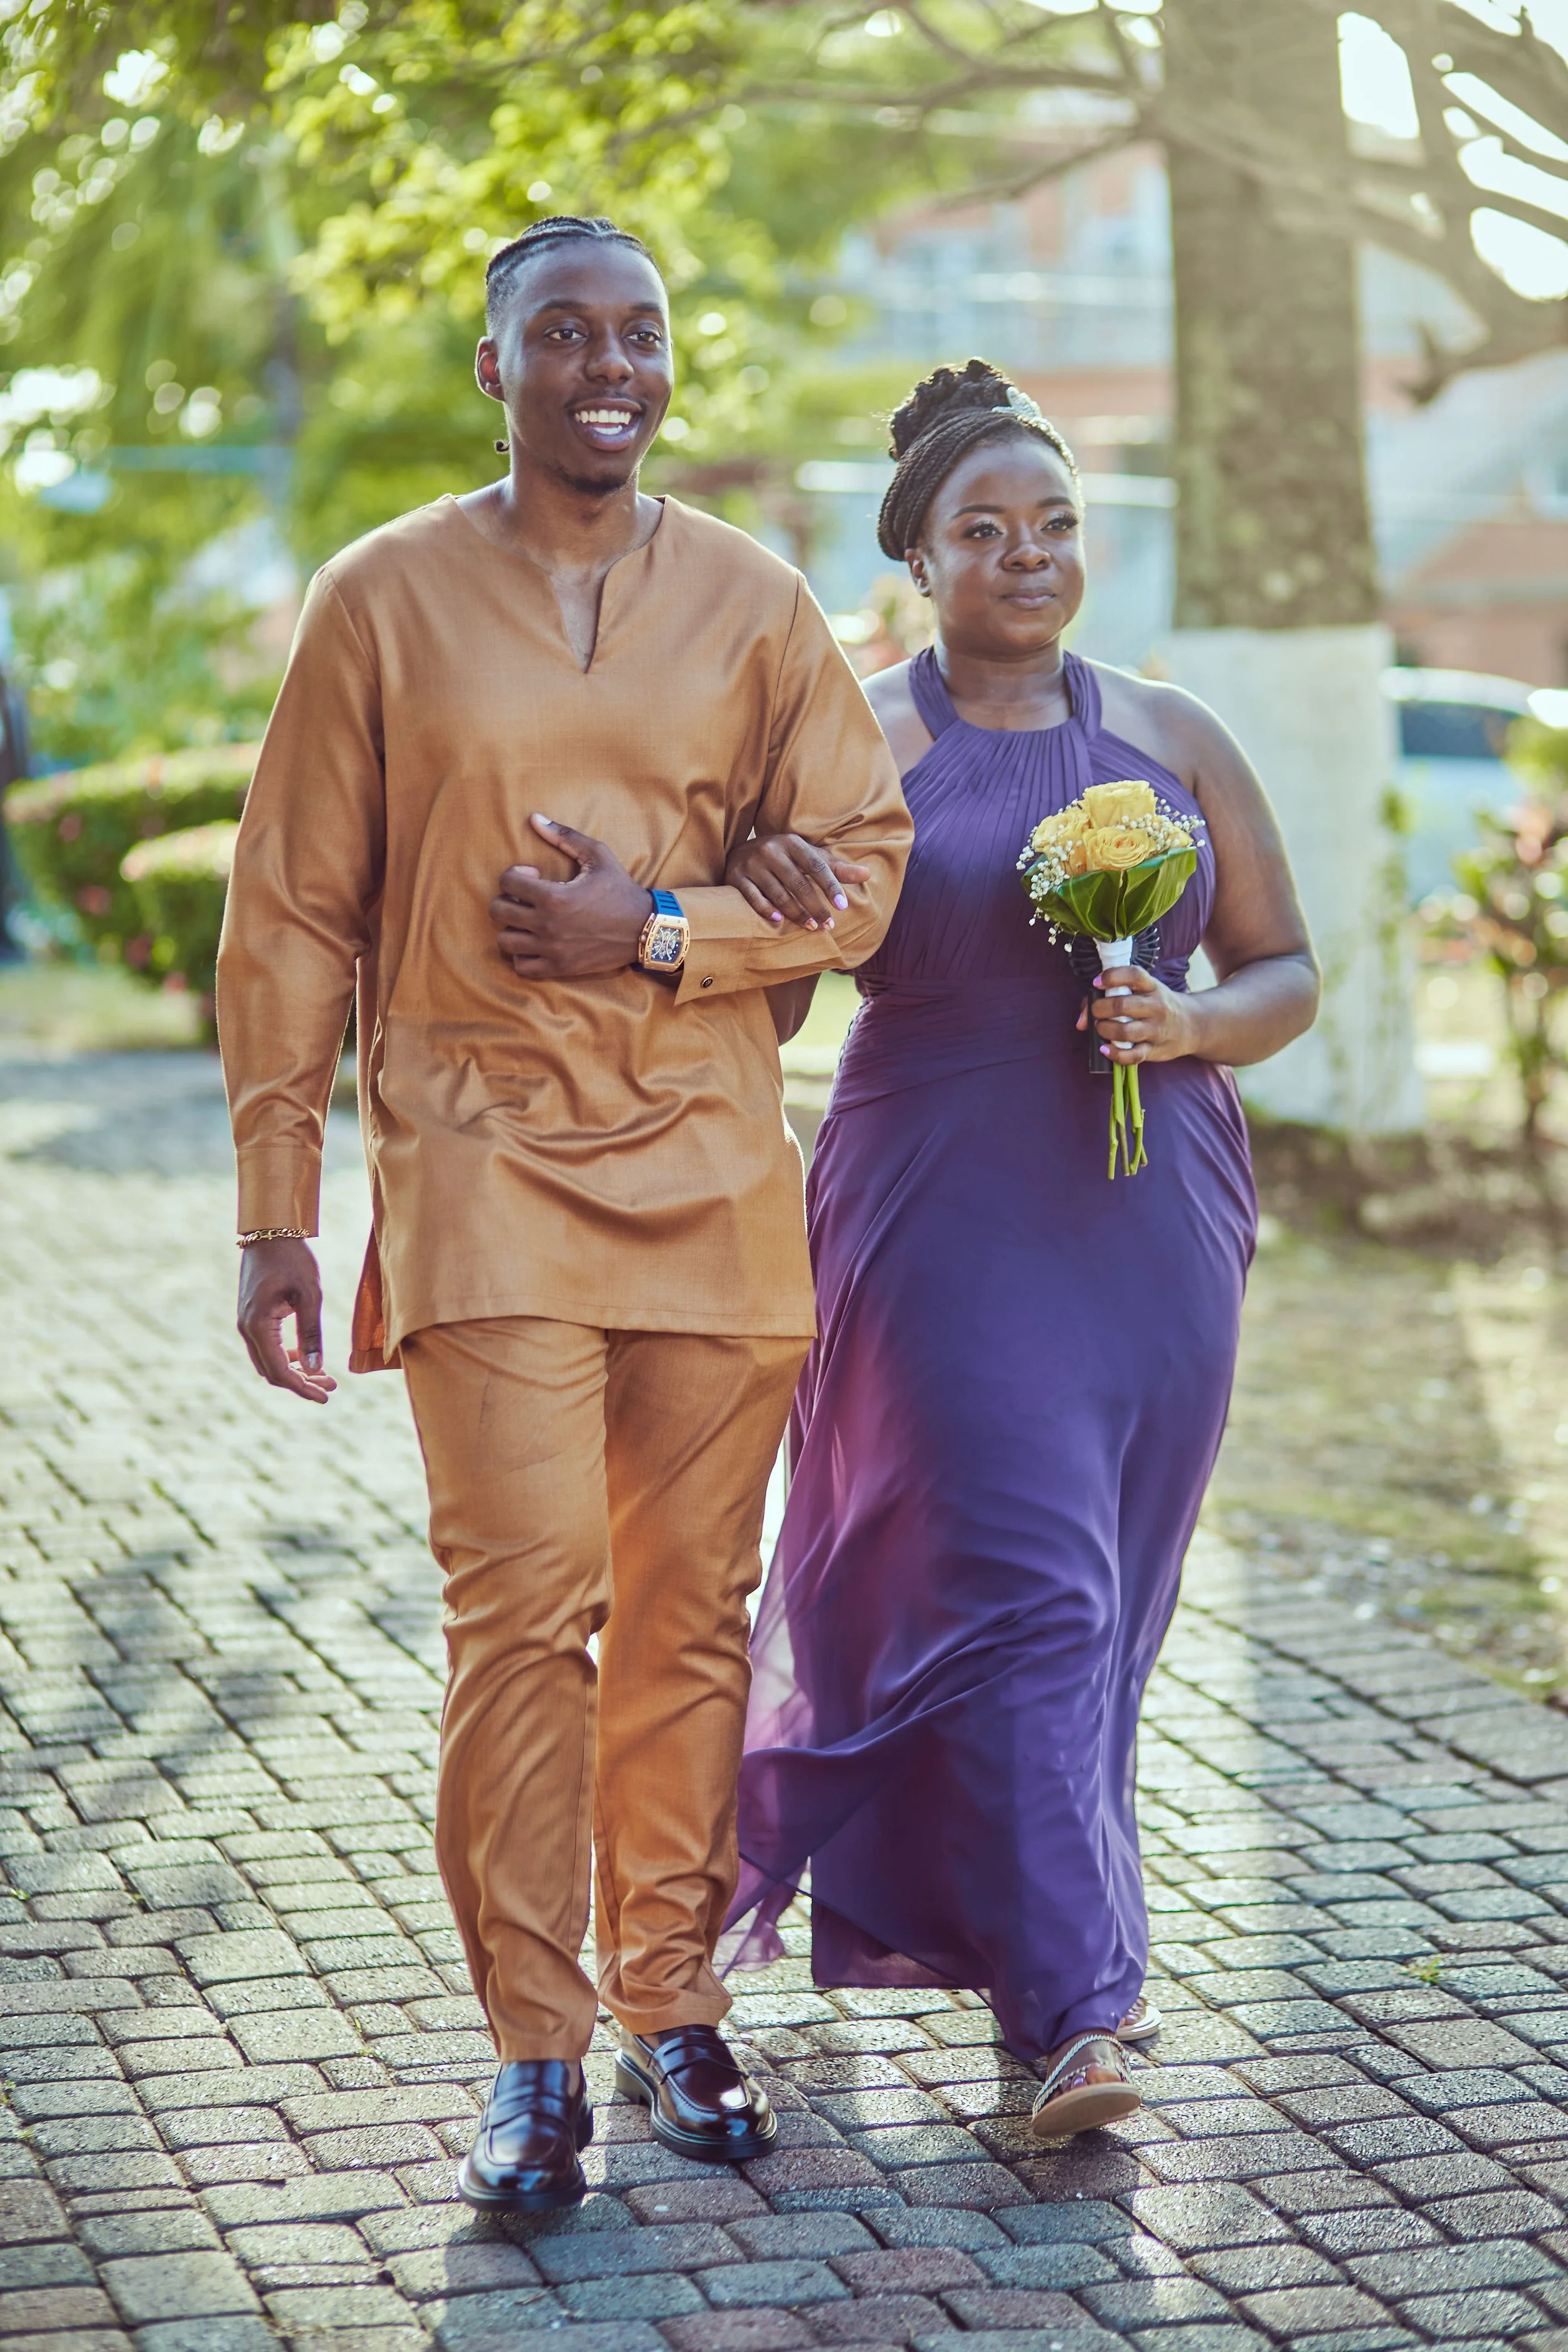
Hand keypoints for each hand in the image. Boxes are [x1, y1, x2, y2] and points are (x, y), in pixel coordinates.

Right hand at [237, 1237, 335, 1403]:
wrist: (269, 1231)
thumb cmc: (292, 1258)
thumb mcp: (309, 1295)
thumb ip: (311, 1333)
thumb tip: (316, 1368)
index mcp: (257, 1326)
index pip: (279, 1371)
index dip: (302, 1388)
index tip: (326, 1396)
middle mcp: (246, 1328)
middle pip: (271, 1371)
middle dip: (301, 1383)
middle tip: (331, 1386)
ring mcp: (246, 1323)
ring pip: (268, 1361)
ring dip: (294, 1371)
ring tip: (324, 1376)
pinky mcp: (252, 1316)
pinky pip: (266, 1347)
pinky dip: (285, 1357)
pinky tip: (305, 1356)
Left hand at [490, 815, 651, 977]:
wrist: (645, 928)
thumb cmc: (620, 889)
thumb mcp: (597, 855)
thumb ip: (564, 836)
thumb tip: (533, 818)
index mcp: (554, 896)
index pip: (506, 882)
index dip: (514, 874)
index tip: (533, 876)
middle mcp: (548, 925)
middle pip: (498, 911)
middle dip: (507, 899)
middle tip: (526, 898)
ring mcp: (552, 949)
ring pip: (505, 941)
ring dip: (512, 928)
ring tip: (528, 922)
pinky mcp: (559, 967)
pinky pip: (521, 967)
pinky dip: (521, 955)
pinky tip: (535, 943)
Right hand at [726, 833, 871, 929]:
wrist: (740, 852)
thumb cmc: (784, 858)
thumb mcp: (808, 858)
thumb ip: (836, 868)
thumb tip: (867, 874)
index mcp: (792, 843)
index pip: (816, 866)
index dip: (831, 886)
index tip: (843, 906)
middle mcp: (771, 850)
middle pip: (798, 883)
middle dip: (815, 906)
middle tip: (829, 925)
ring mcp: (751, 864)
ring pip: (777, 893)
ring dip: (795, 913)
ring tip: (811, 927)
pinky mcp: (735, 877)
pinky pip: (752, 897)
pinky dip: (765, 910)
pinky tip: (777, 921)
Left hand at [1076, 964, 1195, 1064]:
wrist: (1191, 1025)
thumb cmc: (1156, 1006)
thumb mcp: (1142, 993)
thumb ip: (1109, 998)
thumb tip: (1081, 1021)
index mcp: (1152, 987)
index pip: (1134, 975)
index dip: (1112, 976)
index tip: (1097, 982)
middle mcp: (1157, 1006)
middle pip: (1123, 1005)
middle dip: (1101, 1008)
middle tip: (1096, 1011)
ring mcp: (1157, 1029)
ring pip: (1126, 1032)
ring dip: (1105, 1030)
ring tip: (1101, 1029)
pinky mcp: (1155, 1050)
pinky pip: (1133, 1056)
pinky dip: (1115, 1054)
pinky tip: (1104, 1049)